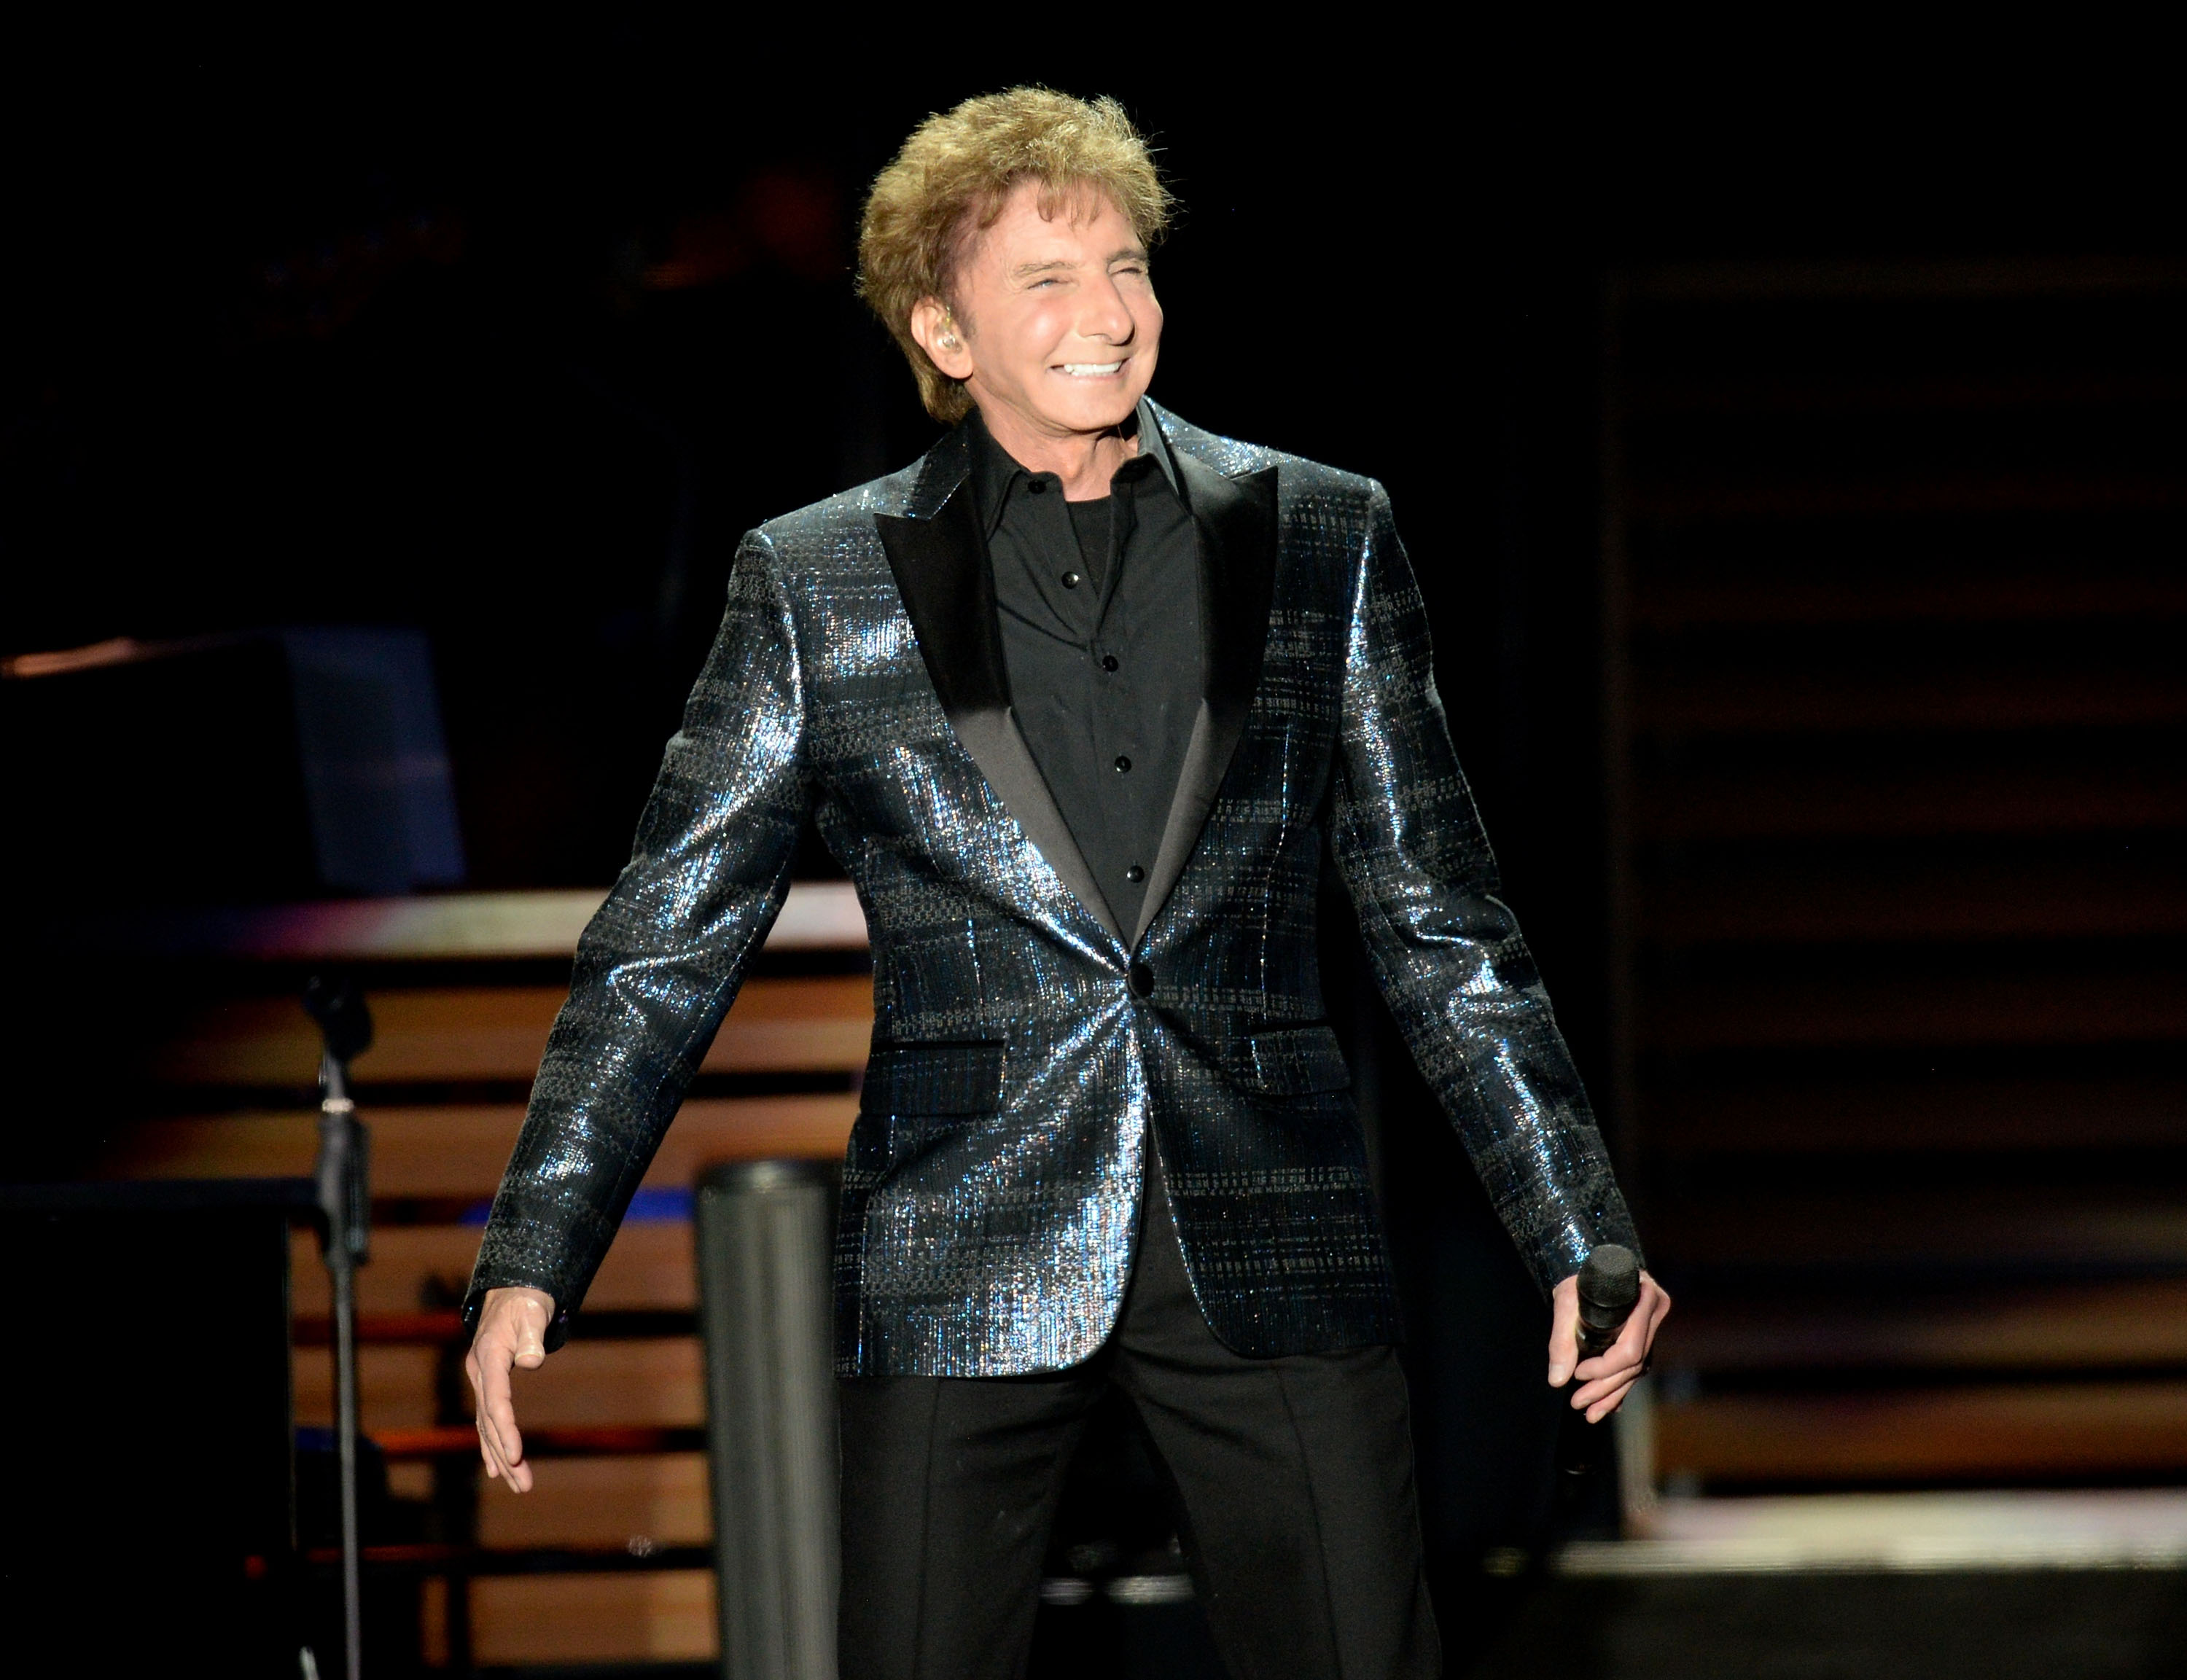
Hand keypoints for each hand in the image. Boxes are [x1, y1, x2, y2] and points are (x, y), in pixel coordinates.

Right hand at [465, 1286, 554, 1492]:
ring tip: (520, 1485)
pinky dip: (493, 1445)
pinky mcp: (489, 1385)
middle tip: (524, 1484)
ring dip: (502, 1456)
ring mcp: (481, 1380)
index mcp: (488, 1356)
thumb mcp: (532, 1313)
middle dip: (506, 1454)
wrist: (513, 1292)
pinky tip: (499, 1468)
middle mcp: (480, 1373)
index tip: (517, 1454)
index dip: (504, 1428)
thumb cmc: (526, 1302)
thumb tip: (532, 1361)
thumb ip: (532, 1336)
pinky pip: (489, 1421)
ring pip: (488, 1426)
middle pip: (489, 1421)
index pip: (495, 1399)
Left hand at [1547, 1269, 1670, 1422]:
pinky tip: (1607, 1406)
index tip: (1577, 1372)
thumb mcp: (1566, 1300)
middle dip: (1604, 1388)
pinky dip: (1620, 1387)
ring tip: (1589, 1413)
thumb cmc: (1580, 1274)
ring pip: (1636, 1370)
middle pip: (1633, 1363)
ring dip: (1612, 1395)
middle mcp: (1655, 1313)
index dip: (1604, 1368)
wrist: (1592, 1263)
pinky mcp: (1645, 1335)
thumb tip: (1557, 1380)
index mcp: (1645, 1299)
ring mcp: (1653, 1325)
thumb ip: (1561, 1339)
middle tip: (1577, 1404)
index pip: (1630, 1349)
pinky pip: (1636, 1367)